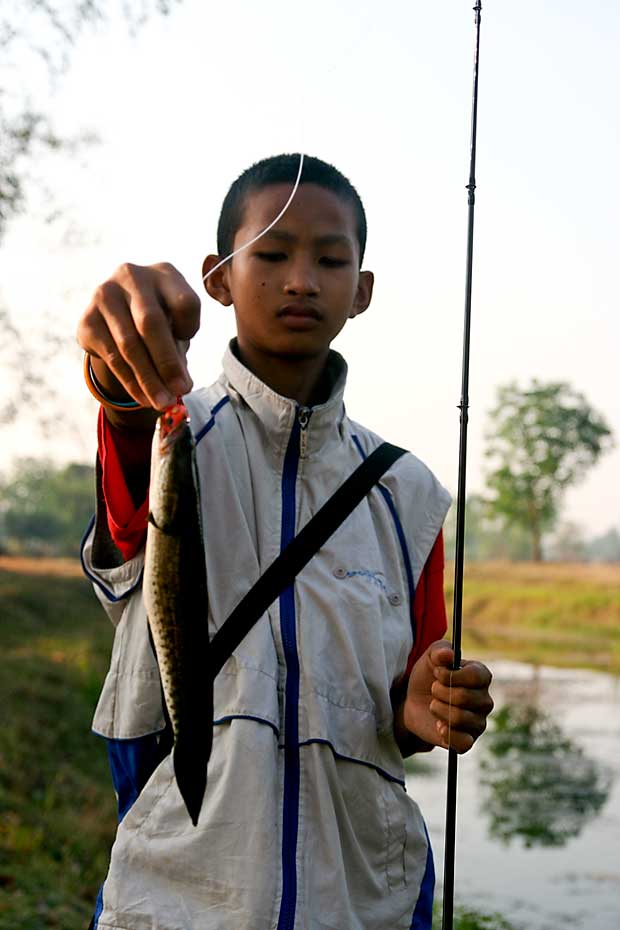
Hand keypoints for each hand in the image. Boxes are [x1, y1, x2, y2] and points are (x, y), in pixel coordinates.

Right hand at [77, 262, 200, 410]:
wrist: (118, 316)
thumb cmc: (160, 320)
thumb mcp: (175, 327)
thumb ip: (179, 351)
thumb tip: (181, 388)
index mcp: (163, 273)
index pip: (184, 302)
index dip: (190, 326)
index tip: (189, 340)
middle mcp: (131, 277)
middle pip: (151, 323)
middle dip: (167, 363)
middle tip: (180, 391)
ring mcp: (104, 295)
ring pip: (129, 344)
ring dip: (148, 380)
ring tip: (163, 403)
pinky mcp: (87, 319)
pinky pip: (112, 356)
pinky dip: (130, 382)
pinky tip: (143, 398)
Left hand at [402, 640, 492, 753]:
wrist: (413, 702)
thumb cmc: (427, 676)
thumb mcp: (429, 657)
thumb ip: (439, 650)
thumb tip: (449, 655)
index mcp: (481, 676)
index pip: (477, 676)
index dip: (452, 675)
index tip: (436, 673)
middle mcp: (485, 700)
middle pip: (464, 697)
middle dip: (439, 692)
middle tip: (433, 690)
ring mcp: (479, 722)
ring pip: (459, 718)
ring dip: (438, 709)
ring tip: (434, 706)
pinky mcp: (469, 741)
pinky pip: (463, 742)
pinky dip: (446, 733)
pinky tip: (439, 726)